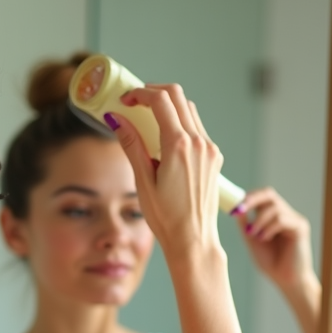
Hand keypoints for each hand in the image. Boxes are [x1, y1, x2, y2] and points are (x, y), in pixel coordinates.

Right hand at [106, 85, 223, 260]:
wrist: (194, 240)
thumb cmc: (167, 217)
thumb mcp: (142, 181)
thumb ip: (131, 145)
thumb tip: (117, 120)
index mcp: (179, 146)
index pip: (161, 100)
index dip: (140, 93)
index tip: (125, 99)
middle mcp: (199, 142)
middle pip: (177, 96)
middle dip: (154, 93)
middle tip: (135, 102)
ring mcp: (209, 149)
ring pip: (189, 110)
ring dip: (168, 107)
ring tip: (147, 120)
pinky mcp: (214, 157)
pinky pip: (197, 128)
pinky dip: (180, 123)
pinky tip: (165, 139)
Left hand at [233, 187, 313, 292]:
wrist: (286, 281)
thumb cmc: (271, 263)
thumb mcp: (253, 240)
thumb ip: (246, 224)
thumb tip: (236, 208)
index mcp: (274, 217)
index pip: (262, 197)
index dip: (247, 198)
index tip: (232, 206)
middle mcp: (286, 215)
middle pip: (269, 194)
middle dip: (252, 200)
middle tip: (239, 209)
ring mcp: (294, 220)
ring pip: (274, 207)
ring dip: (259, 220)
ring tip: (253, 235)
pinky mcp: (300, 228)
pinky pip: (282, 219)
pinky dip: (269, 227)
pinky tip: (264, 238)